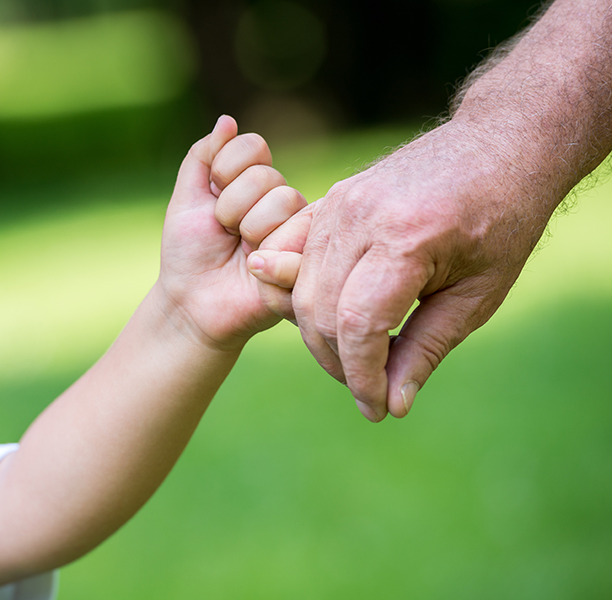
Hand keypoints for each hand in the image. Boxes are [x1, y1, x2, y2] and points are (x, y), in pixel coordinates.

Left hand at [157, 116, 306, 350]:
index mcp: (253, 182)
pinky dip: (269, 254)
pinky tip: (257, 270)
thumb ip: (202, 157)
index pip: (253, 146)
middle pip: (266, 176)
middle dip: (230, 208)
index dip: (224, 172)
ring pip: (283, 201)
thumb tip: (227, 120)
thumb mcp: (186, 200)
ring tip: (243, 254)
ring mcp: (296, 227)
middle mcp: (279, 200)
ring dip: (249, 231)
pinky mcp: (307, 256)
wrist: (192, 303)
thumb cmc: (189, 254)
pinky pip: (299, 234)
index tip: (209, 202)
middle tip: (224, 234)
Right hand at [251, 120, 553, 420]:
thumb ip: (427, 349)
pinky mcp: (331, 200)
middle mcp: (361, 216)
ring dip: (321, 336)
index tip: (377, 408)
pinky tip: (329, 320)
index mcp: (407, 238)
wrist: (499, 145)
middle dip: (339, 363)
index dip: (362, 377)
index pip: (359, 325)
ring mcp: (339, 203)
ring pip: (303, 290)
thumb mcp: (478, 295)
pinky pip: (298, 258)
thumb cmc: (502, 220)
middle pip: (320, 312)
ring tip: (357, 358)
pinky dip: (307, 297)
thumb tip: (393, 404)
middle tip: (371, 388)